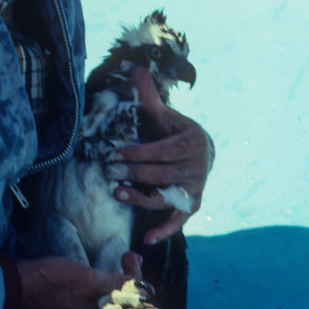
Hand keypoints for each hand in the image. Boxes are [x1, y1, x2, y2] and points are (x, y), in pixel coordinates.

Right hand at [16, 252, 142, 308]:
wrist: (19, 284)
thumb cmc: (56, 282)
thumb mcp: (92, 280)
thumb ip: (120, 287)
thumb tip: (144, 289)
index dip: (142, 287)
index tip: (135, 260)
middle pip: (125, 308)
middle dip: (133, 282)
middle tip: (130, 257)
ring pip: (112, 304)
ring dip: (121, 282)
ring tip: (124, 259)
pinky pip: (98, 302)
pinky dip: (106, 287)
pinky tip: (104, 271)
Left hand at [109, 66, 212, 244]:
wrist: (198, 152)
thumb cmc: (173, 132)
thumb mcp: (163, 115)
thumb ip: (148, 96)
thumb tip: (136, 68)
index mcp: (192, 141)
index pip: (163, 150)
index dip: (139, 153)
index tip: (115, 153)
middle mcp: (198, 166)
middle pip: (162, 173)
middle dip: (134, 173)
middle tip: (110, 171)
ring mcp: (195, 188)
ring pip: (166, 196)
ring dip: (142, 197)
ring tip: (118, 193)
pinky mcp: (192, 205)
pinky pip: (179, 220)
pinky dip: (165, 230)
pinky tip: (147, 239)